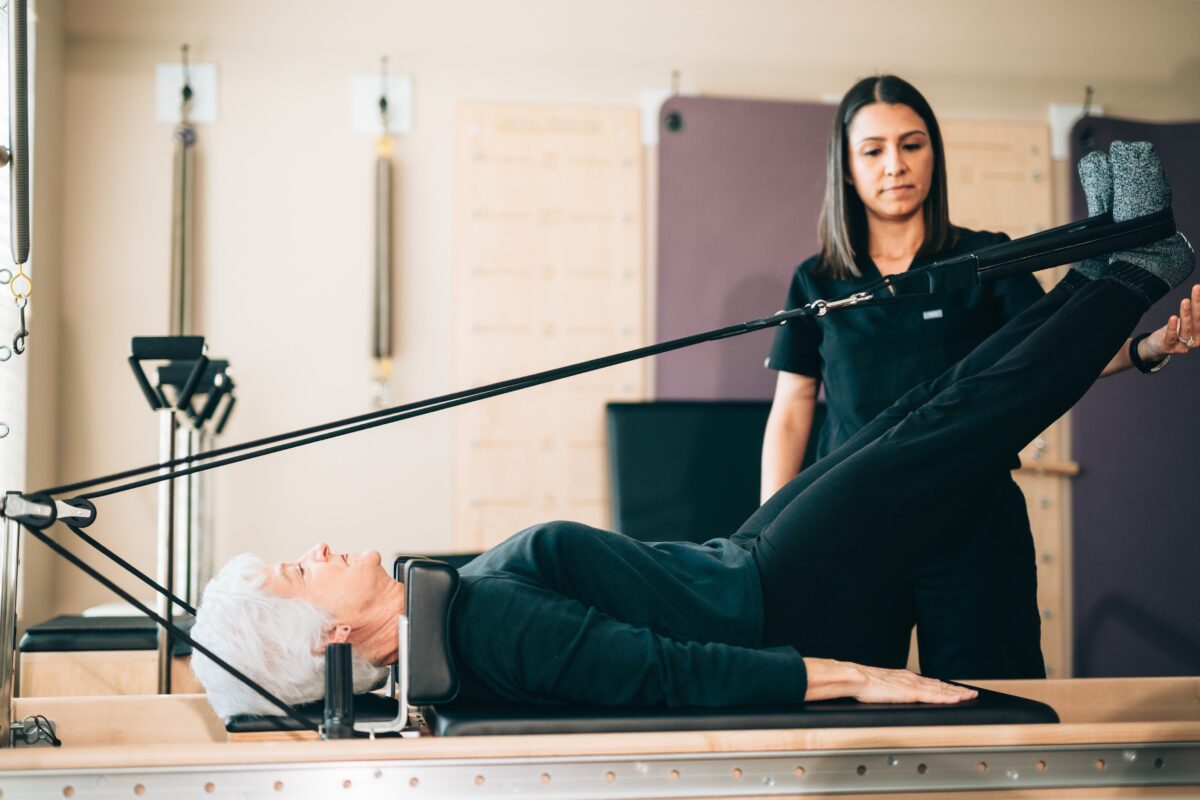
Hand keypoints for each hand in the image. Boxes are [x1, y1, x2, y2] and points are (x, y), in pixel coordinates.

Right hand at [850, 663, 978, 704]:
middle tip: (970, 692)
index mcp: (904, 678)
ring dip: (956, 693)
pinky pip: (934, 696)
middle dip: (955, 689)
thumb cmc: (864, 683)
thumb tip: (894, 694)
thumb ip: (892, 689)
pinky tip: (956, 699)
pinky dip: (947, 697)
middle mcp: (911, 679)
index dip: (944, 687)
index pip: (929, 683)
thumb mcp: (882, 684)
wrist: (857, 678)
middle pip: (939, 685)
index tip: (955, 689)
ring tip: (969, 696)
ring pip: (940, 689)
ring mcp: (912, 685)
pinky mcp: (911, 692)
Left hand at [1139, 284, 1199, 360]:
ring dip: (1186, 314)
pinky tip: (1173, 317)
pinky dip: (1172, 327)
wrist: (1158, 346)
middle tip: (1196, 288)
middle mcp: (1196, 341)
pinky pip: (1171, 337)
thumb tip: (1199, 289)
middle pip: (1198, 321)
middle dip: (1197, 304)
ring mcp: (1183, 346)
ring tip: (1185, 301)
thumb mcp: (1187, 319)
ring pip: (1186, 329)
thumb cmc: (1176, 330)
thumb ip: (1194, 309)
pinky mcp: (1169, 347)